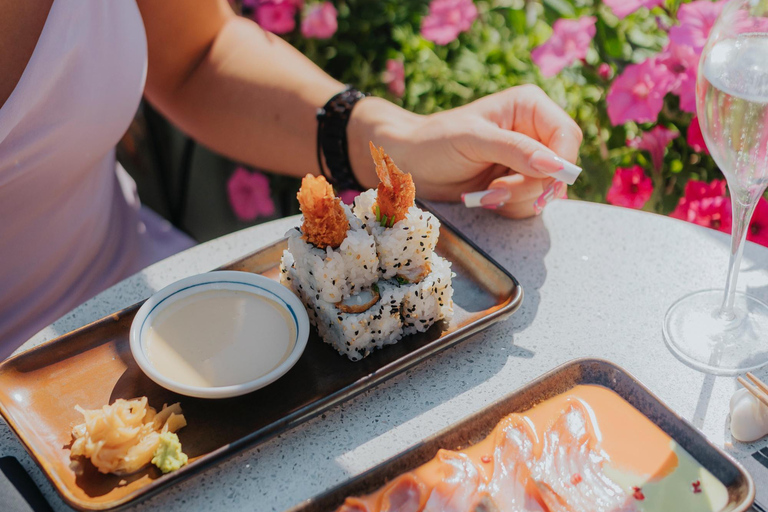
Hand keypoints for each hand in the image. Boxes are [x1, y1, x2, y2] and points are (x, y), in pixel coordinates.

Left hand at [349, 85, 581, 218]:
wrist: (410, 164)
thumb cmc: (435, 142)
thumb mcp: (474, 140)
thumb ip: (515, 150)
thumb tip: (554, 165)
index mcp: (530, 107)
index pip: (568, 136)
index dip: (561, 162)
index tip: (541, 180)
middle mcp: (534, 132)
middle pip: (561, 169)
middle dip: (530, 186)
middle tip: (494, 191)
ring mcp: (527, 161)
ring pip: (547, 191)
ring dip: (516, 200)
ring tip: (483, 194)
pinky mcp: (517, 183)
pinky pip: (530, 204)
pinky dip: (509, 207)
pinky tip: (485, 198)